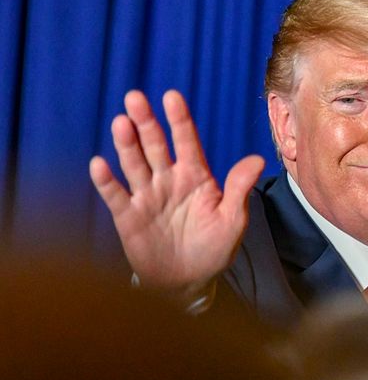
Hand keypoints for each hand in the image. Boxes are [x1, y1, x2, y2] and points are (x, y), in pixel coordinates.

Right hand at [89, 90, 264, 299]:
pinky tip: (99, 164)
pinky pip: (115, 195)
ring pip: (134, 164)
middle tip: (135, 98)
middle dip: (146, 122)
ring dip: (126, 144)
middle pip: (155, 145)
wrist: (188, 283)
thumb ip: (239, 189)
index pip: (187, 142)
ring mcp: (147, 196)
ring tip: (121, 123)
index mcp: (196, 177)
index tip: (172, 96)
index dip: (179, 120)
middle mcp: (169, 180)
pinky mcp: (128, 216)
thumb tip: (257, 159)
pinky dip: (106, 181)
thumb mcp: (232, 220)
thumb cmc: (213, 249)